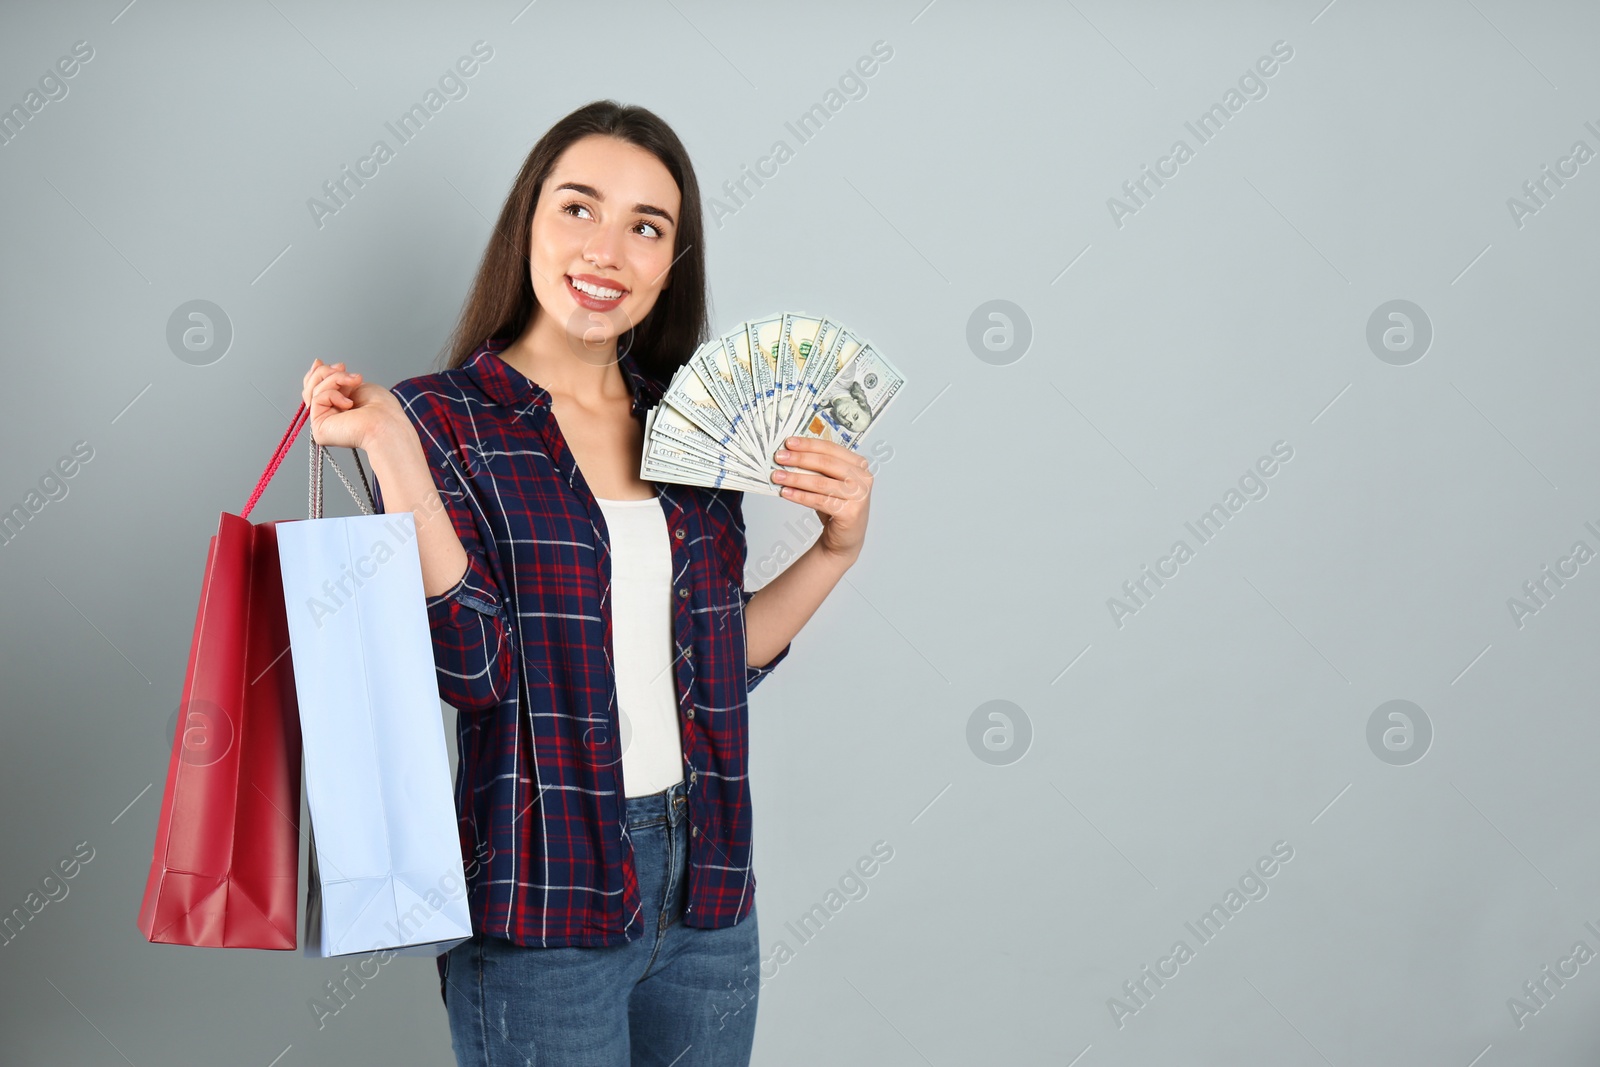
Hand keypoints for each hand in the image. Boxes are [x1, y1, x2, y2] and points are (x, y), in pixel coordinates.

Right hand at [300, 358, 401, 451]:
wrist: (386, 424)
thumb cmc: (382, 408)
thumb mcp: (355, 384)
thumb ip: (333, 378)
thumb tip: (316, 364)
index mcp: (338, 406)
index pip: (317, 387)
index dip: (317, 373)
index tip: (327, 363)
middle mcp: (329, 415)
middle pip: (311, 386)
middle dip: (326, 372)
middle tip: (343, 368)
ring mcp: (323, 422)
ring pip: (314, 390)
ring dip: (335, 379)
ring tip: (354, 381)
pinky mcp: (319, 428)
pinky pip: (317, 399)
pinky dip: (334, 394)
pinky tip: (349, 403)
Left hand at [769, 436, 871, 562]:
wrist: (845, 538)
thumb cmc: (836, 505)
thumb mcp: (830, 481)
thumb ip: (817, 467)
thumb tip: (789, 453)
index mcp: (859, 464)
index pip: (831, 448)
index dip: (808, 444)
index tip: (788, 443)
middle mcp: (863, 478)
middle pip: (826, 463)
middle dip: (799, 459)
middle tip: (779, 458)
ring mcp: (859, 496)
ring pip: (821, 482)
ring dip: (796, 478)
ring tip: (777, 476)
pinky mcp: (851, 512)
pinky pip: (820, 501)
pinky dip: (800, 496)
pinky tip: (786, 493)